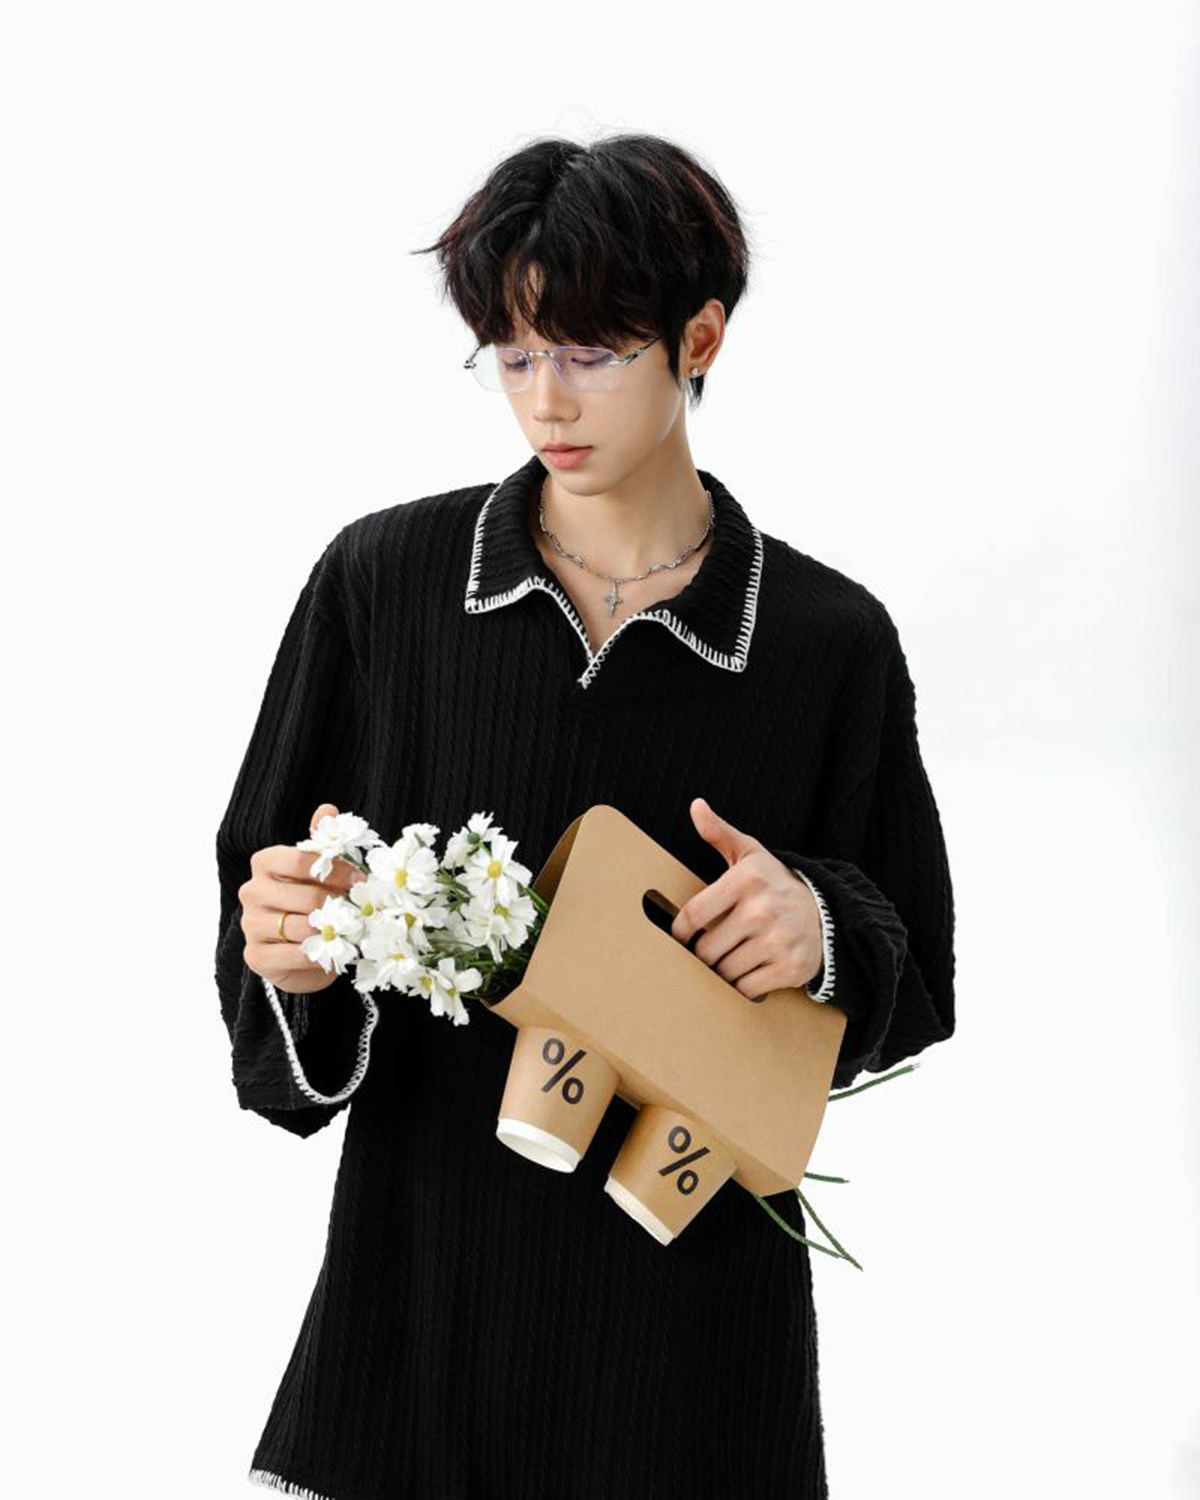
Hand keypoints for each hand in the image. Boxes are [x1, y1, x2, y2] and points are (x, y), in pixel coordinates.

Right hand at [239, 802, 367, 993]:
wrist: (299, 951)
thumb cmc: (310, 903)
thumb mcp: (318, 871)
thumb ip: (322, 842)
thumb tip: (327, 810)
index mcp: (265, 862)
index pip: (301, 860)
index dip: (337, 870)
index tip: (361, 879)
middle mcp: (252, 891)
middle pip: (307, 896)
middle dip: (340, 905)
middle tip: (361, 910)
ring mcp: (250, 924)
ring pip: (303, 927)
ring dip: (332, 931)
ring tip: (349, 931)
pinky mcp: (256, 956)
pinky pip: (296, 954)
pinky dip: (319, 954)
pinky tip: (330, 951)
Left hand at [670, 796, 823, 999]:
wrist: (827, 913)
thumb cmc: (776, 884)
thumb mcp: (751, 854)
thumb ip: (719, 832)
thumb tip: (696, 807)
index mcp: (746, 880)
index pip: (692, 916)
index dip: (680, 932)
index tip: (682, 937)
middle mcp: (762, 910)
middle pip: (706, 950)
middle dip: (704, 954)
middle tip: (712, 950)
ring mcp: (778, 940)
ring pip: (724, 972)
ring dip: (722, 971)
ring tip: (732, 958)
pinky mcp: (790, 968)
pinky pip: (747, 989)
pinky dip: (743, 986)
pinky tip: (750, 971)